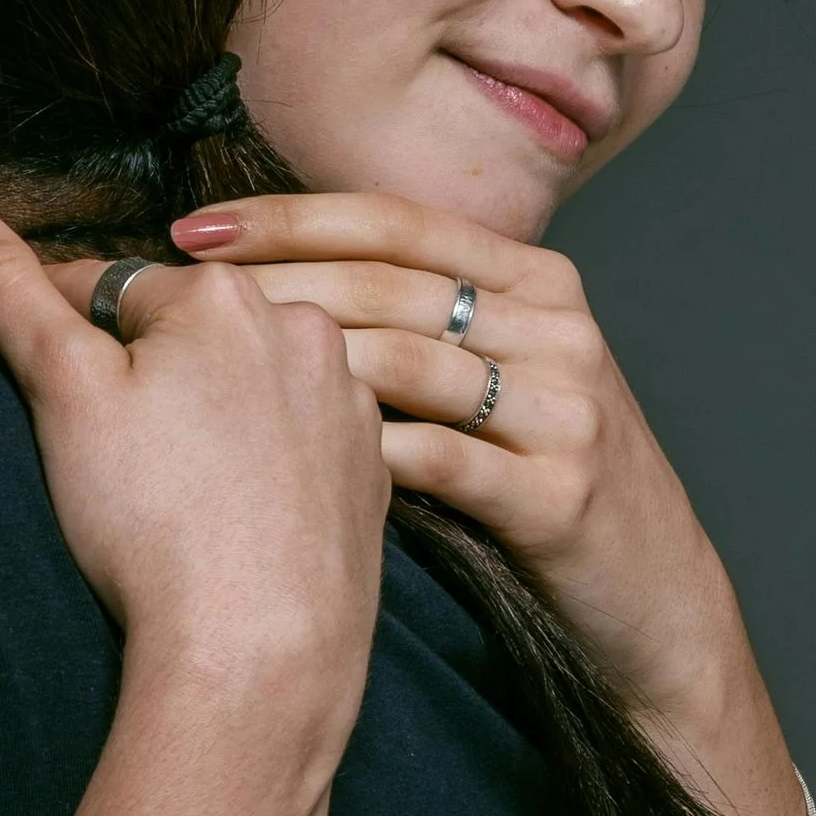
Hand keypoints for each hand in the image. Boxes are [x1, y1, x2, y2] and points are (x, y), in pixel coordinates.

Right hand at [0, 204, 387, 763]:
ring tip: (169, 491)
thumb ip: (7, 291)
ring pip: (245, 385)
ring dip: (203, 414)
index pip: (104, 287)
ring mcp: (349, 402)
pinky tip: (227, 516)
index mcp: (222, 293)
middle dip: (139, 375)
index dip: (54, 338)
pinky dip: (259, 465)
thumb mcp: (61, 391)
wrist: (261, 652)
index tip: (40, 396)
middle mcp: (304, 326)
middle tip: (107, 460)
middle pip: (184, 333)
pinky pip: (296, 444)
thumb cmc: (153, 521)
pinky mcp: (372, 472)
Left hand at [163, 192, 753, 744]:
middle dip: (267, 288)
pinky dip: (356, 456)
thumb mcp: (503, 379)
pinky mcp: (561, 496)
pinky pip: (439, 462)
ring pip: (406, 364)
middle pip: (389, 287)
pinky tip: (278, 462)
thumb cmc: (542, 481)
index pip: (395, 223)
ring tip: (198, 379)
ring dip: (293, 368)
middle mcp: (559, 329)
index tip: (190, 228)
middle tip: (163, 301)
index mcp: (538, 281)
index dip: (289, 217)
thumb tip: (272, 278)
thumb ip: (422, 322)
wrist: (652, 598)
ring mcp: (567, 410)